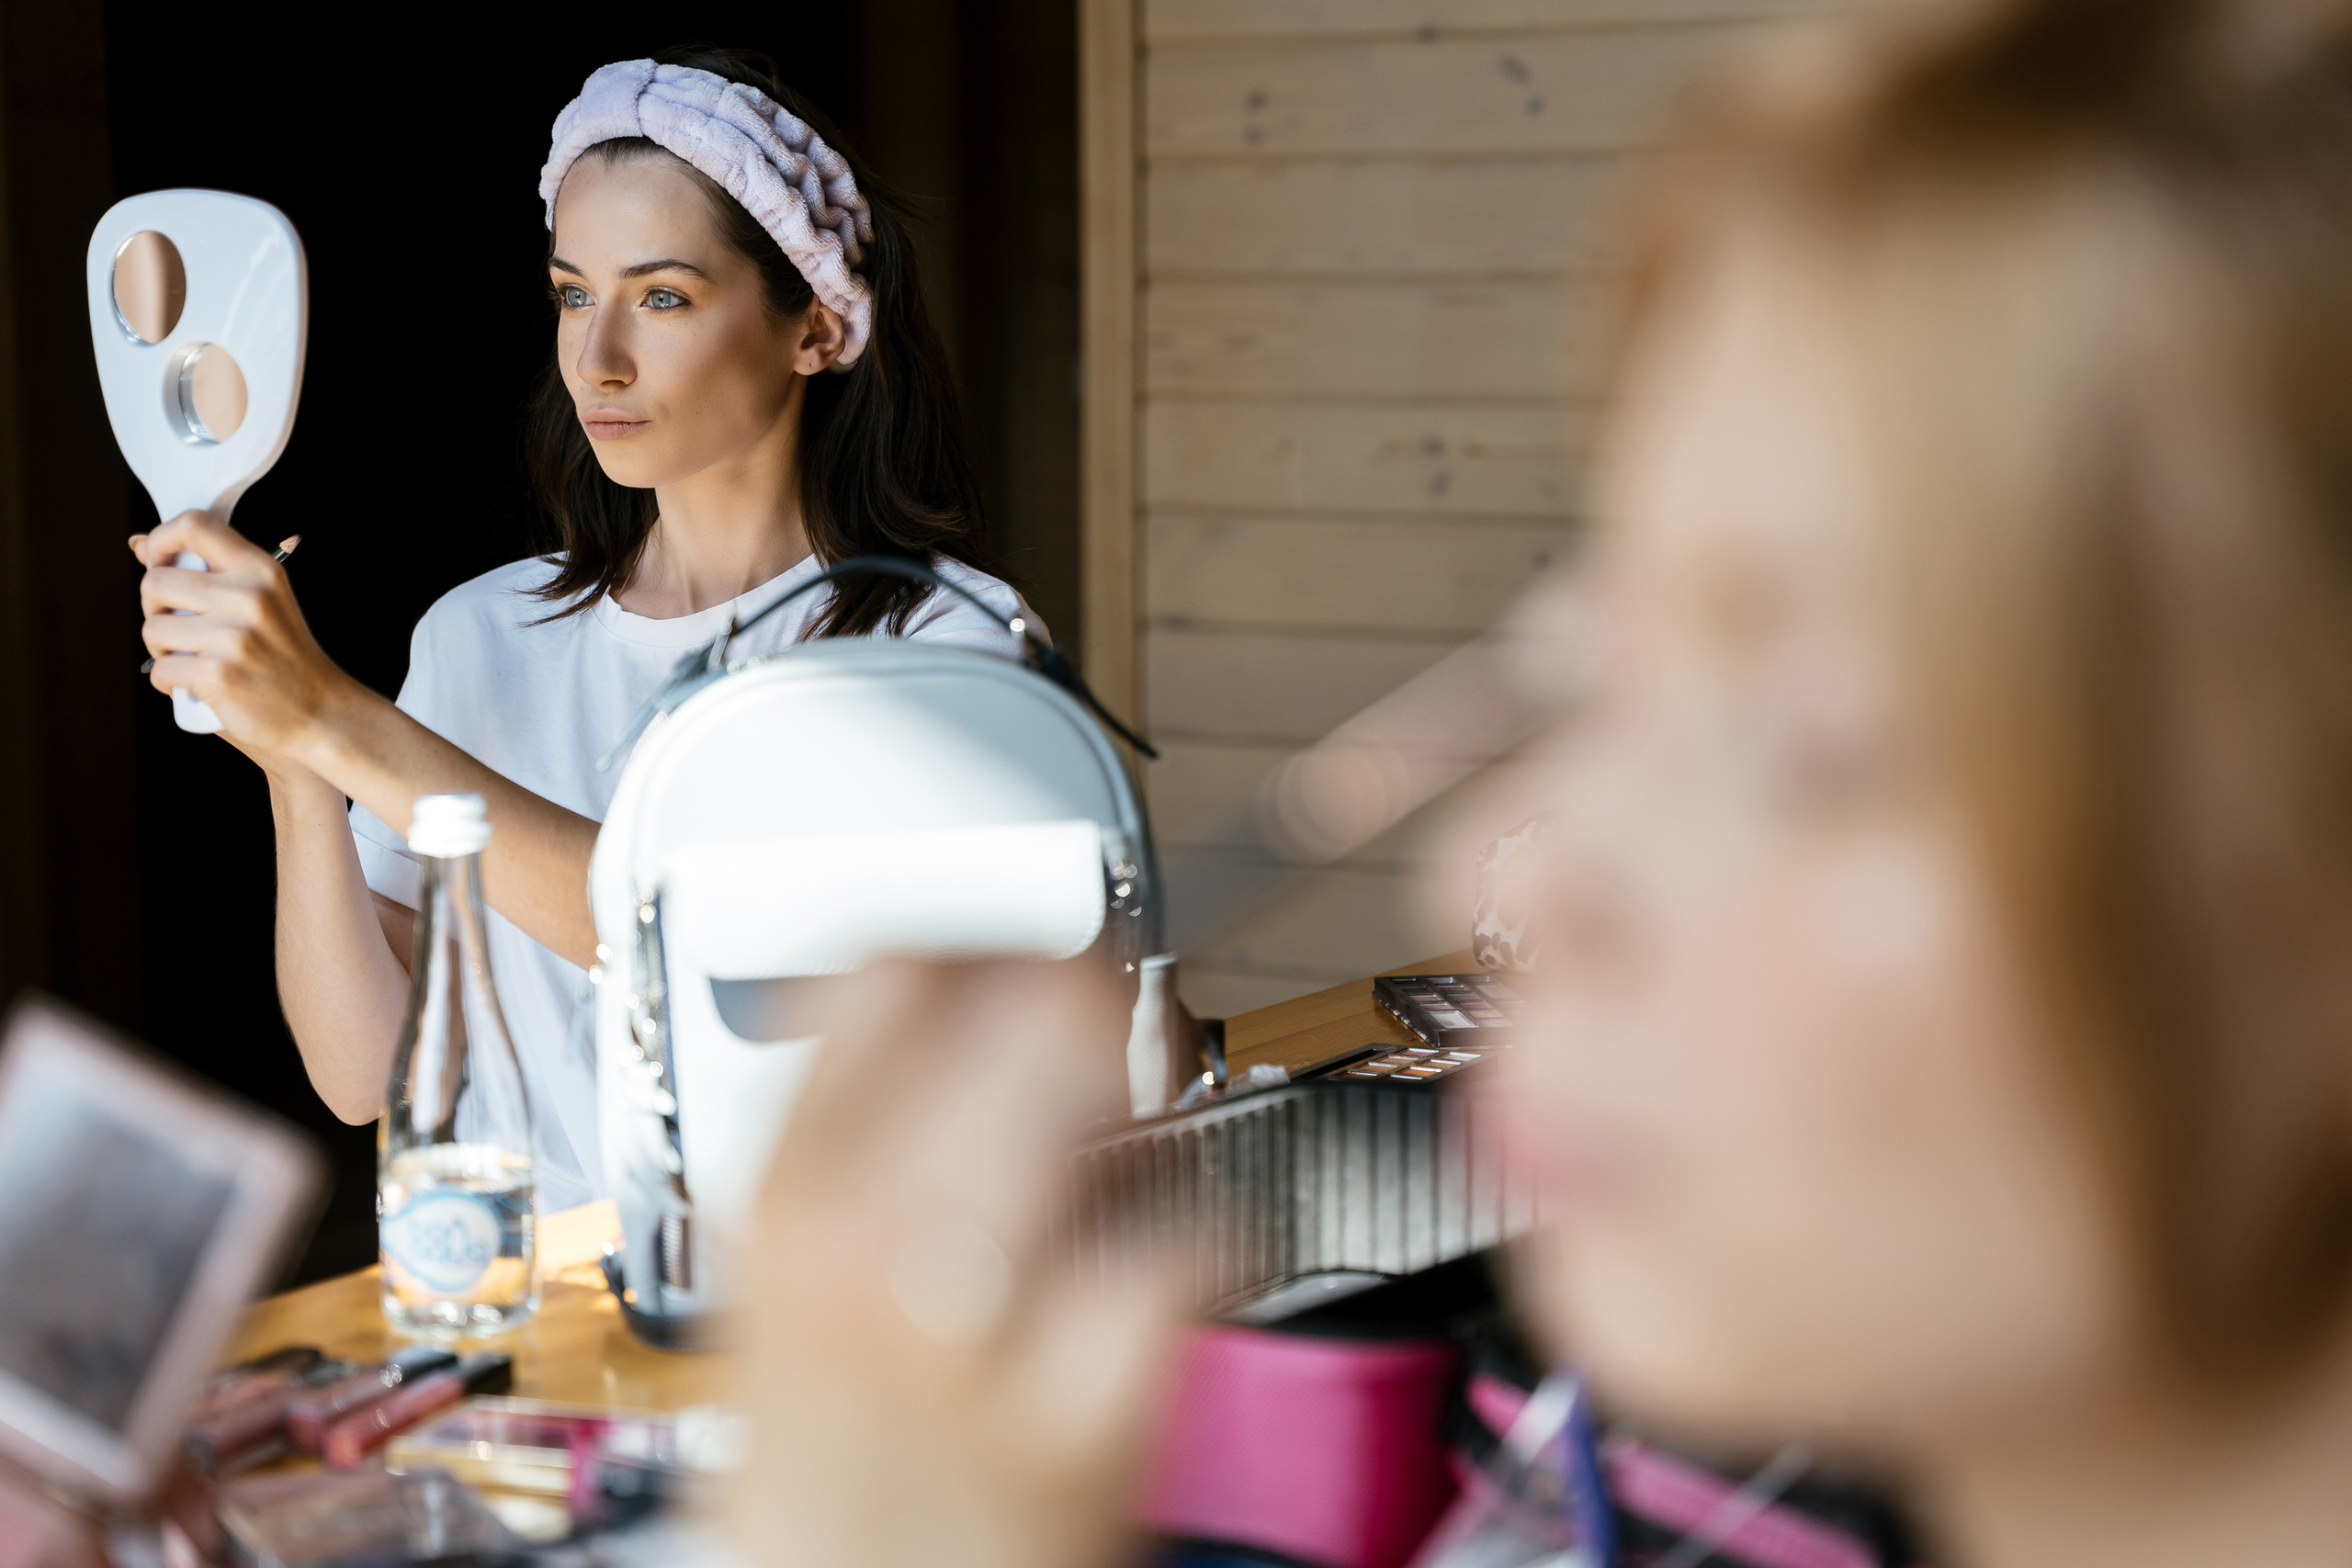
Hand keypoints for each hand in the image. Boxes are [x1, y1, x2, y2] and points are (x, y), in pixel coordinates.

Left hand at [134, 511, 352, 758]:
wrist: (322, 715)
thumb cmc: (284, 660)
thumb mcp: (262, 602)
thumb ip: (207, 572)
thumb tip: (141, 544)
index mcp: (261, 571)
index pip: (195, 525)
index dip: (162, 537)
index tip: (159, 561)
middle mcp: (249, 597)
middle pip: (156, 582)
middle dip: (156, 608)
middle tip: (183, 628)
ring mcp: (234, 636)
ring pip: (153, 629)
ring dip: (162, 649)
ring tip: (195, 660)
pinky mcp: (216, 674)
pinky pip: (159, 669)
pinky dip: (169, 682)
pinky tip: (198, 687)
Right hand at [730, 958, 1182, 1567]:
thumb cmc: (842, 1455)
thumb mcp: (786, 1276)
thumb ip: (849, 1135)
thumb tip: (945, 985)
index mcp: (785, 1194)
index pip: (889, 969)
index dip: (982, 939)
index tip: (1021, 957)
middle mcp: (864, 1244)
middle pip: (1024, 1007)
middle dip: (1097, 1002)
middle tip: (1116, 1032)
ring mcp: (970, 1329)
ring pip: (1111, 1100)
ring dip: (1152, 1104)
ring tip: (1140, 1144)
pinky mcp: (1078, 1414)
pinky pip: (1189, 1248)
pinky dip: (1211, 1239)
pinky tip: (1174, 1265)